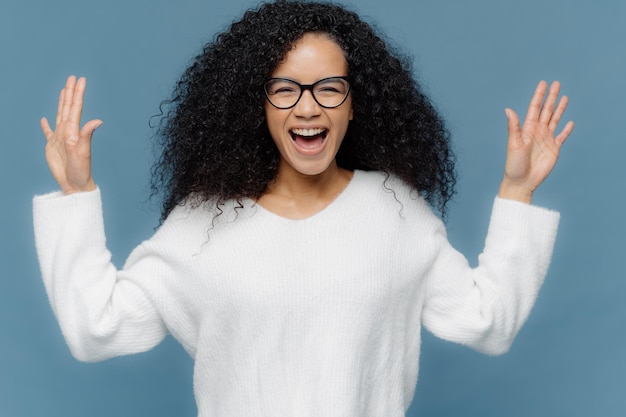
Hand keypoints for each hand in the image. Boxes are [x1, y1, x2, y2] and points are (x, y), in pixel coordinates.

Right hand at [41, 75, 101, 193]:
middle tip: (72, 78)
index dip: (77, 93)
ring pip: (59, 115)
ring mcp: (59, 138)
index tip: (80, 79)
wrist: (75, 184)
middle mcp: (67, 131)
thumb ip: (87, 135)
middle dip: (70, 92)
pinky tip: (44, 119)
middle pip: (67, 107)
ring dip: (61, 103)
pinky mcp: (52, 146)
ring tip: (63, 91)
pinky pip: (47, 132)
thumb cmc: (81, 170)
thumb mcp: (83, 151)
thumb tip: (98, 120)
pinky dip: (45, 125)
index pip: (75, 108)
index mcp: (74, 130)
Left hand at [498, 80, 573, 202]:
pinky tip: (570, 122)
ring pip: (554, 120)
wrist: (521, 182)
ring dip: (559, 109)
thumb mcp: (513, 144)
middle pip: (546, 110)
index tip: (543, 83)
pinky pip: (562, 137)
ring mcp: (546, 140)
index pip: (535, 108)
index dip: (539, 95)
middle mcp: (537, 132)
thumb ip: (514, 126)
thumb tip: (508, 109)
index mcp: (527, 129)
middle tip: (556, 83)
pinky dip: (566, 130)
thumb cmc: (514, 164)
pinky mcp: (554, 149)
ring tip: (565, 97)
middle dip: (551, 97)